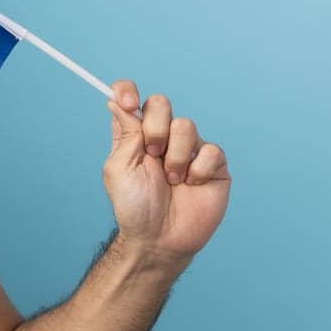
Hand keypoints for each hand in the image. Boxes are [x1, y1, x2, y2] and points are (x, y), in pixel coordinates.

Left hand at [102, 80, 230, 267]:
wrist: (159, 238)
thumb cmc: (134, 207)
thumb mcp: (119, 167)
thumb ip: (124, 132)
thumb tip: (116, 100)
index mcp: (135, 135)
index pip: (132, 98)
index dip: (128, 91)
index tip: (127, 101)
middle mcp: (163, 137)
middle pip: (162, 103)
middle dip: (155, 128)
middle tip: (152, 155)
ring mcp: (189, 150)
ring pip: (186, 125)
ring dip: (175, 156)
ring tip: (172, 180)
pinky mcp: (213, 165)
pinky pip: (210, 150)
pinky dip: (198, 169)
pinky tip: (192, 186)